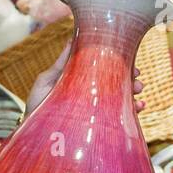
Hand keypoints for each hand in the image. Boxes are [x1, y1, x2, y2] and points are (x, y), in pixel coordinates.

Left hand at [24, 40, 144, 115]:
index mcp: (81, 80)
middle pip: (116, 83)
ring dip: (133, 95)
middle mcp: (91, 94)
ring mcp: (95, 109)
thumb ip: (61, 63)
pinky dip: (131, 113)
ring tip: (139, 95)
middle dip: (131, 80)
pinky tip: (137, 108)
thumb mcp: (47, 81)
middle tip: (138, 79)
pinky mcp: (97, 125)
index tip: (131, 62)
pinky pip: (118, 119)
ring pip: (121, 100)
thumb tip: (72, 38)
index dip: (119, 64)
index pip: (104, 69)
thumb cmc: (37, 106)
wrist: (33, 133)